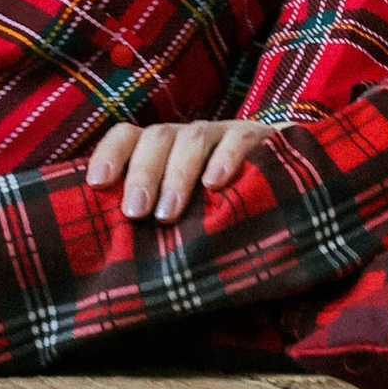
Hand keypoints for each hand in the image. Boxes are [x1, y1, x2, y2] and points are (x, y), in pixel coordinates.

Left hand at [85, 116, 272, 222]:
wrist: (290, 188)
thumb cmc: (218, 210)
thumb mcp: (182, 213)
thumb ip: (152, 219)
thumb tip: (107, 255)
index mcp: (163, 150)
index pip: (128, 135)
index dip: (110, 154)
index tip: (97, 184)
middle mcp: (188, 137)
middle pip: (157, 136)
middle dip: (142, 173)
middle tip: (135, 213)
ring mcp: (224, 133)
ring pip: (194, 138)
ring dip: (177, 174)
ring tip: (168, 213)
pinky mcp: (259, 139)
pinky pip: (239, 139)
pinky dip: (226, 159)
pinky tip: (216, 184)